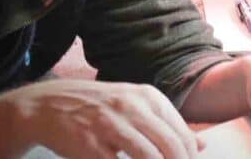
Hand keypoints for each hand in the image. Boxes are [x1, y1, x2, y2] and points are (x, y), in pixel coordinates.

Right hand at [0, 78, 203, 157]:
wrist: (48, 104)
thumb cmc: (99, 108)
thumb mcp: (135, 106)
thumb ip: (168, 125)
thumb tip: (202, 146)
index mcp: (148, 97)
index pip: (182, 134)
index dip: (189, 158)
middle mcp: (132, 107)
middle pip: (171, 147)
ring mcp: (110, 125)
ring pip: (149, 157)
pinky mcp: (90, 145)